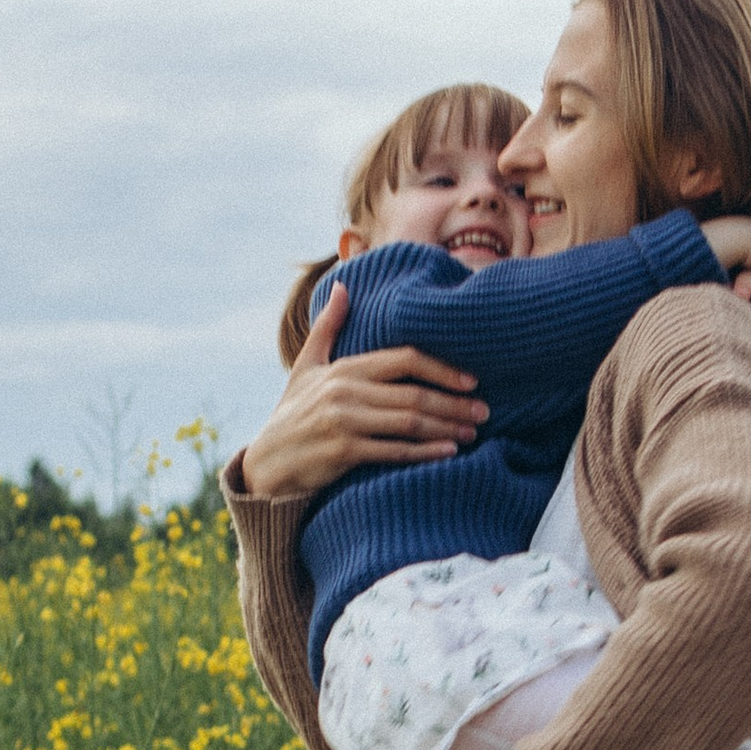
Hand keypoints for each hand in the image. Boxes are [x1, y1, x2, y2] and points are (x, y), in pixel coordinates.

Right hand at [233, 283, 487, 501]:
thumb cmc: (291, 413)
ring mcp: (345, 421)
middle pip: (414, 393)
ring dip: (446, 427)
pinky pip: (394, 451)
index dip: (442, 367)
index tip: (471, 378)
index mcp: (345, 368)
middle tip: (484, 410)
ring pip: (409, 422)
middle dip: (454, 402)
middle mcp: (346, 391)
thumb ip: (327, 327)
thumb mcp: (306, 366)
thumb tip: (344, 287)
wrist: (266, 462)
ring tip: (472, 431)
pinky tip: (448, 452)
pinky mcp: (343, 452)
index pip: (405, 359)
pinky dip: (425, 452)